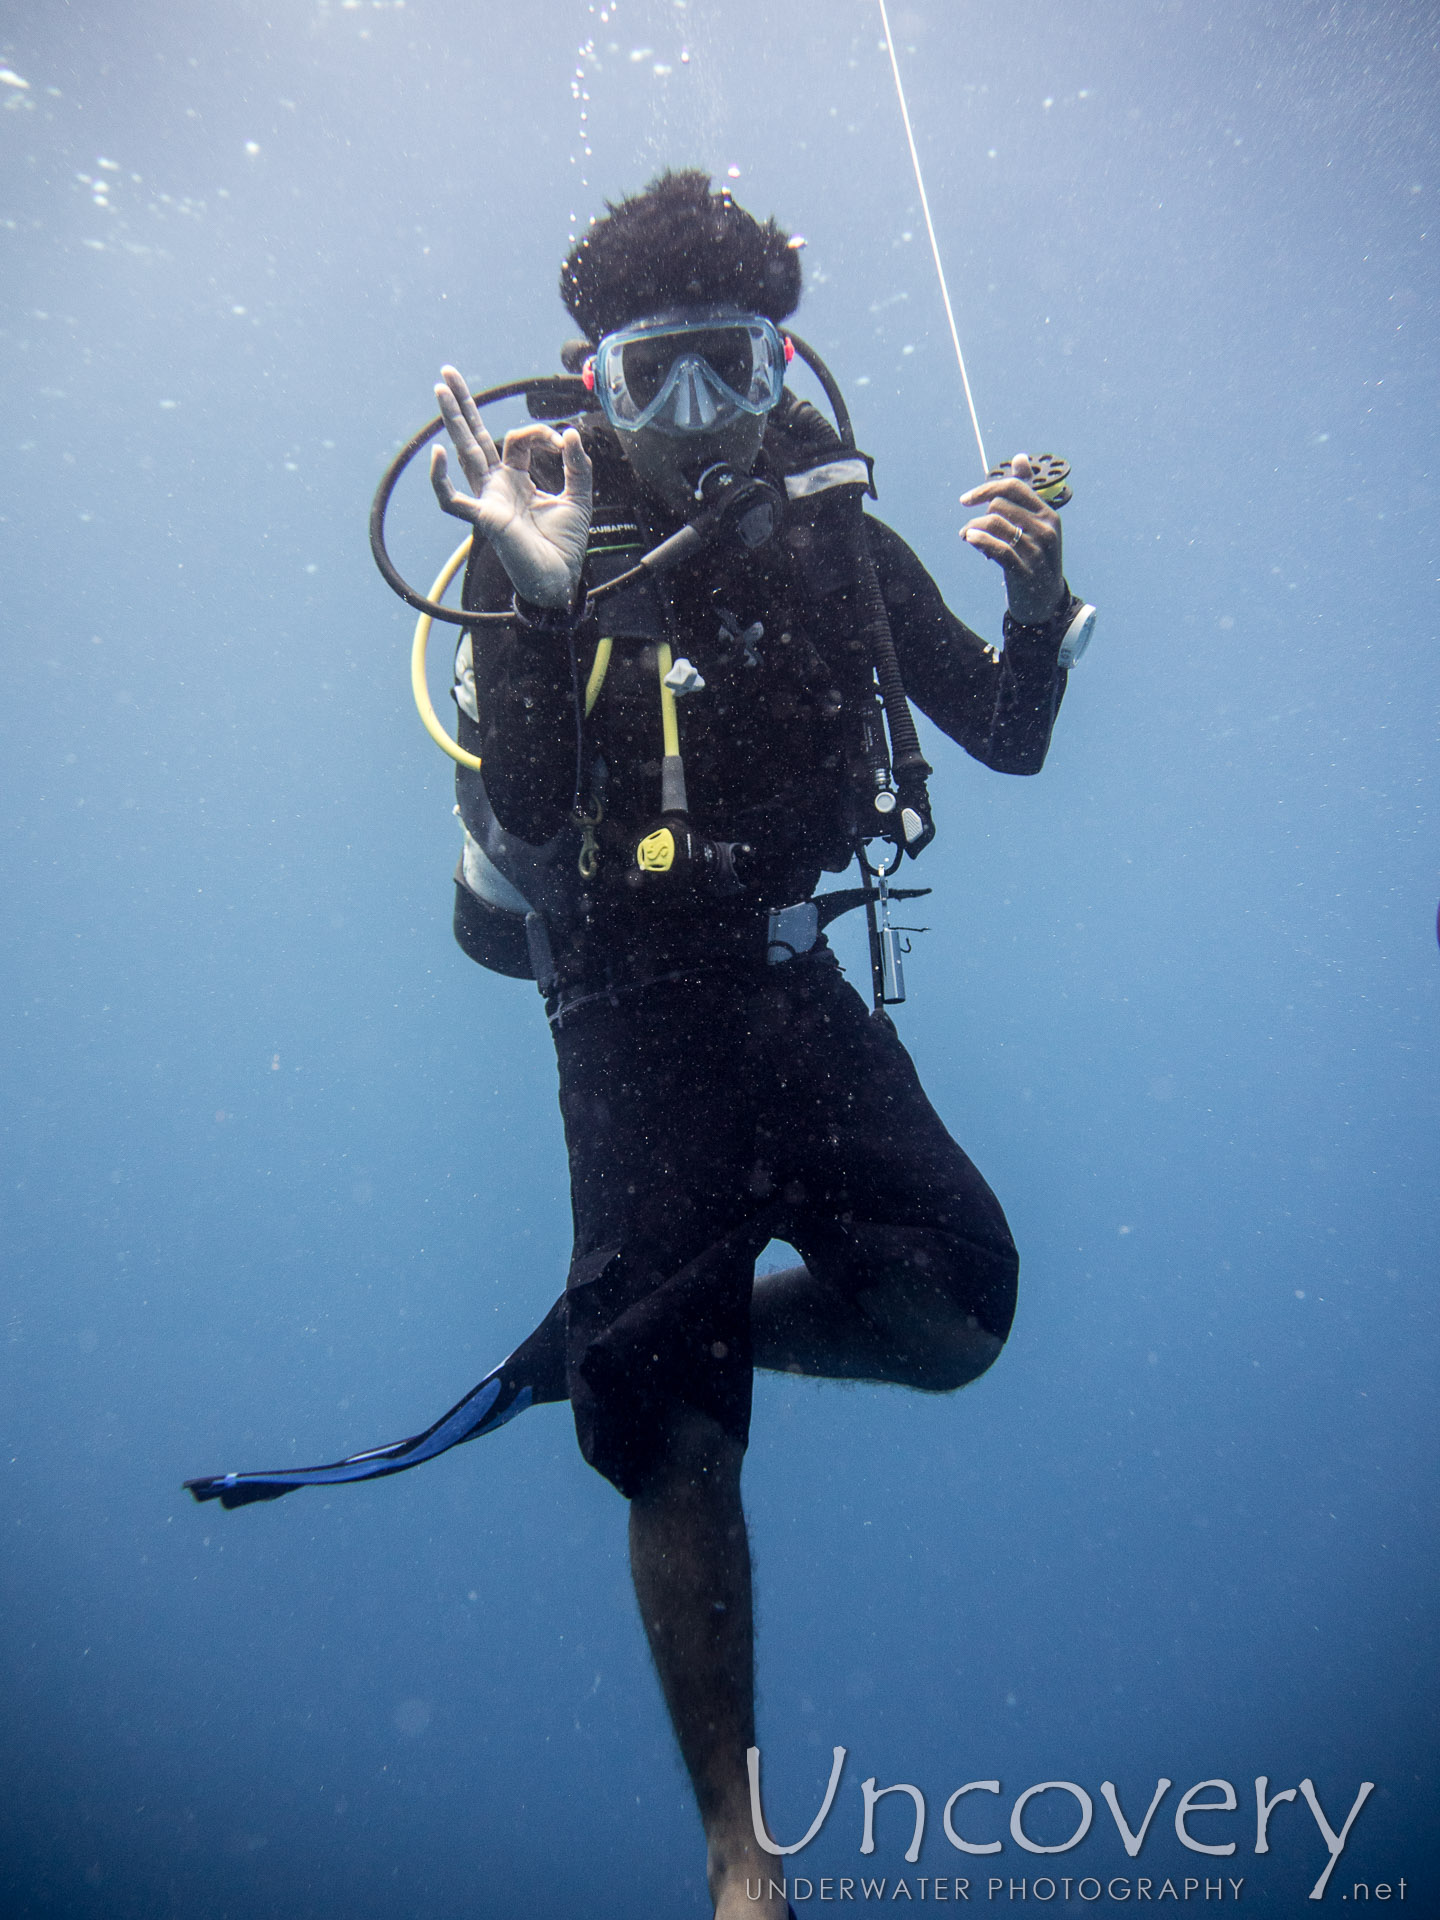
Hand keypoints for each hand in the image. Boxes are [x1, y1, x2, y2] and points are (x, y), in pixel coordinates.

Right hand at [429, 365, 592, 608]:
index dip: (541, 432)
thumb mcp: (579, 497)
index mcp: (516, 478)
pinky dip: (442, 481)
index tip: (563, 443)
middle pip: (475, 436)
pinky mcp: (484, 519)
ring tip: (440, 388)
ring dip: (453, 420)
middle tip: (447, 373)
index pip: (519, 438)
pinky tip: (438, 454)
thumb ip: (578, 465)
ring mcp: (488, 499)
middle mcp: (497, 485)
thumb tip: (571, 432)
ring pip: (464, 453)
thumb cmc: (564, 545)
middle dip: (462, 404)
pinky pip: (453, 500)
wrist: (560, 581)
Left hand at [959, 452, 1063, 625]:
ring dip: (972, 530)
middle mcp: (1046, 529)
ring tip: (967, 538)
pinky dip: (978, 541)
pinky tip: (968, 540)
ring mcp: (1037, 550)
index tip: (966, 500)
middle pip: (999, 505)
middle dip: (978, 516)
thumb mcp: (1036, 524)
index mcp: (1048, 514)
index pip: (1014, 487)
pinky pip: (997, 547)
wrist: (1045, 602)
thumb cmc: (1036, 558)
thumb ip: (1026, 492)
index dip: (986, 489)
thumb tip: (1020, 457)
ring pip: (994, 524)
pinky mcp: (1025, 570)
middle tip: (969, 531)